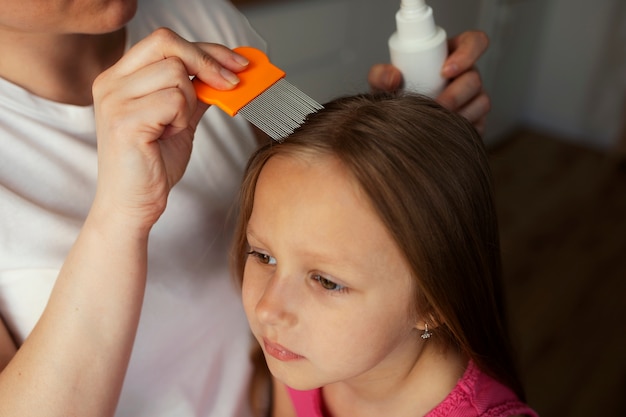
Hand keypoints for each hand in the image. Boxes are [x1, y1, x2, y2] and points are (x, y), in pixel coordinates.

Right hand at [92, 28, 248, 230]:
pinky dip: (182, 119)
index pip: (165, 41)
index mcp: (120, 77)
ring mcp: (114, 100)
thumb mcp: (179, 120)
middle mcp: (111, 82)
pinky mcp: (124, 121)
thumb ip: (194, 93)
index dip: (206, 49)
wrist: (133, 204)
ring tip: (175, 127)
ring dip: (189, 103)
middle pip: (168, 44)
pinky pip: (174, 101)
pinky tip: (169, 135)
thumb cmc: (154, 164)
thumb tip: (227, 72)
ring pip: (176, 75)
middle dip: (208, 62)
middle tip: (232, 84)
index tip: (238, 63)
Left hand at [368, 30, 489, 134]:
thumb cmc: (393, 99)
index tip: (446, 71)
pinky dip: (462, 129)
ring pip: (481, 102)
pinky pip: (479, 124)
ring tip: (436, 122)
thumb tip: (393, 77)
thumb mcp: (381, 84)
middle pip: (475, 78)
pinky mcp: (476, 122)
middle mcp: (465, 75)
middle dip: (456, 93)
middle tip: (436, 105)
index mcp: (448, 56)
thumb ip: (380, 75)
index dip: (467, 53)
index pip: (473, 42)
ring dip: (459, 113)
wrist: (396, 132)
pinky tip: (444, 133)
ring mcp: (473, 99)